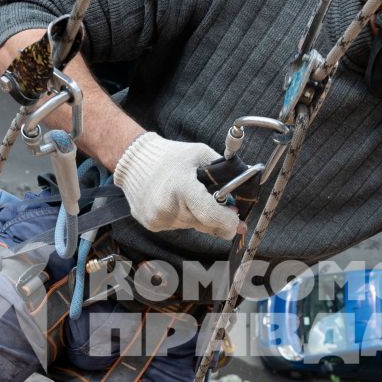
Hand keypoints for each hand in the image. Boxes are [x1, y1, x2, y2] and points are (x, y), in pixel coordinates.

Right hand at [112, 132, 241, 239]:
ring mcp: (158, 218)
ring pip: (192, 226)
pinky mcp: (151, 224)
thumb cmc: (171, 155)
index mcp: (182, 187)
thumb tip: (247, 188)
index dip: (228, 222)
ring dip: (198, 216)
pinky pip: (178, 226)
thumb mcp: (201, 154)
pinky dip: (183, 217)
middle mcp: (167, 206)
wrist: (134, 160)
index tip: (237, 222)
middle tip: (225, 210)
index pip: (210, 215)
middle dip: (218, 219)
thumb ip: (225, 172)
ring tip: (190, 197)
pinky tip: (175, 201)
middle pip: (204, 224)